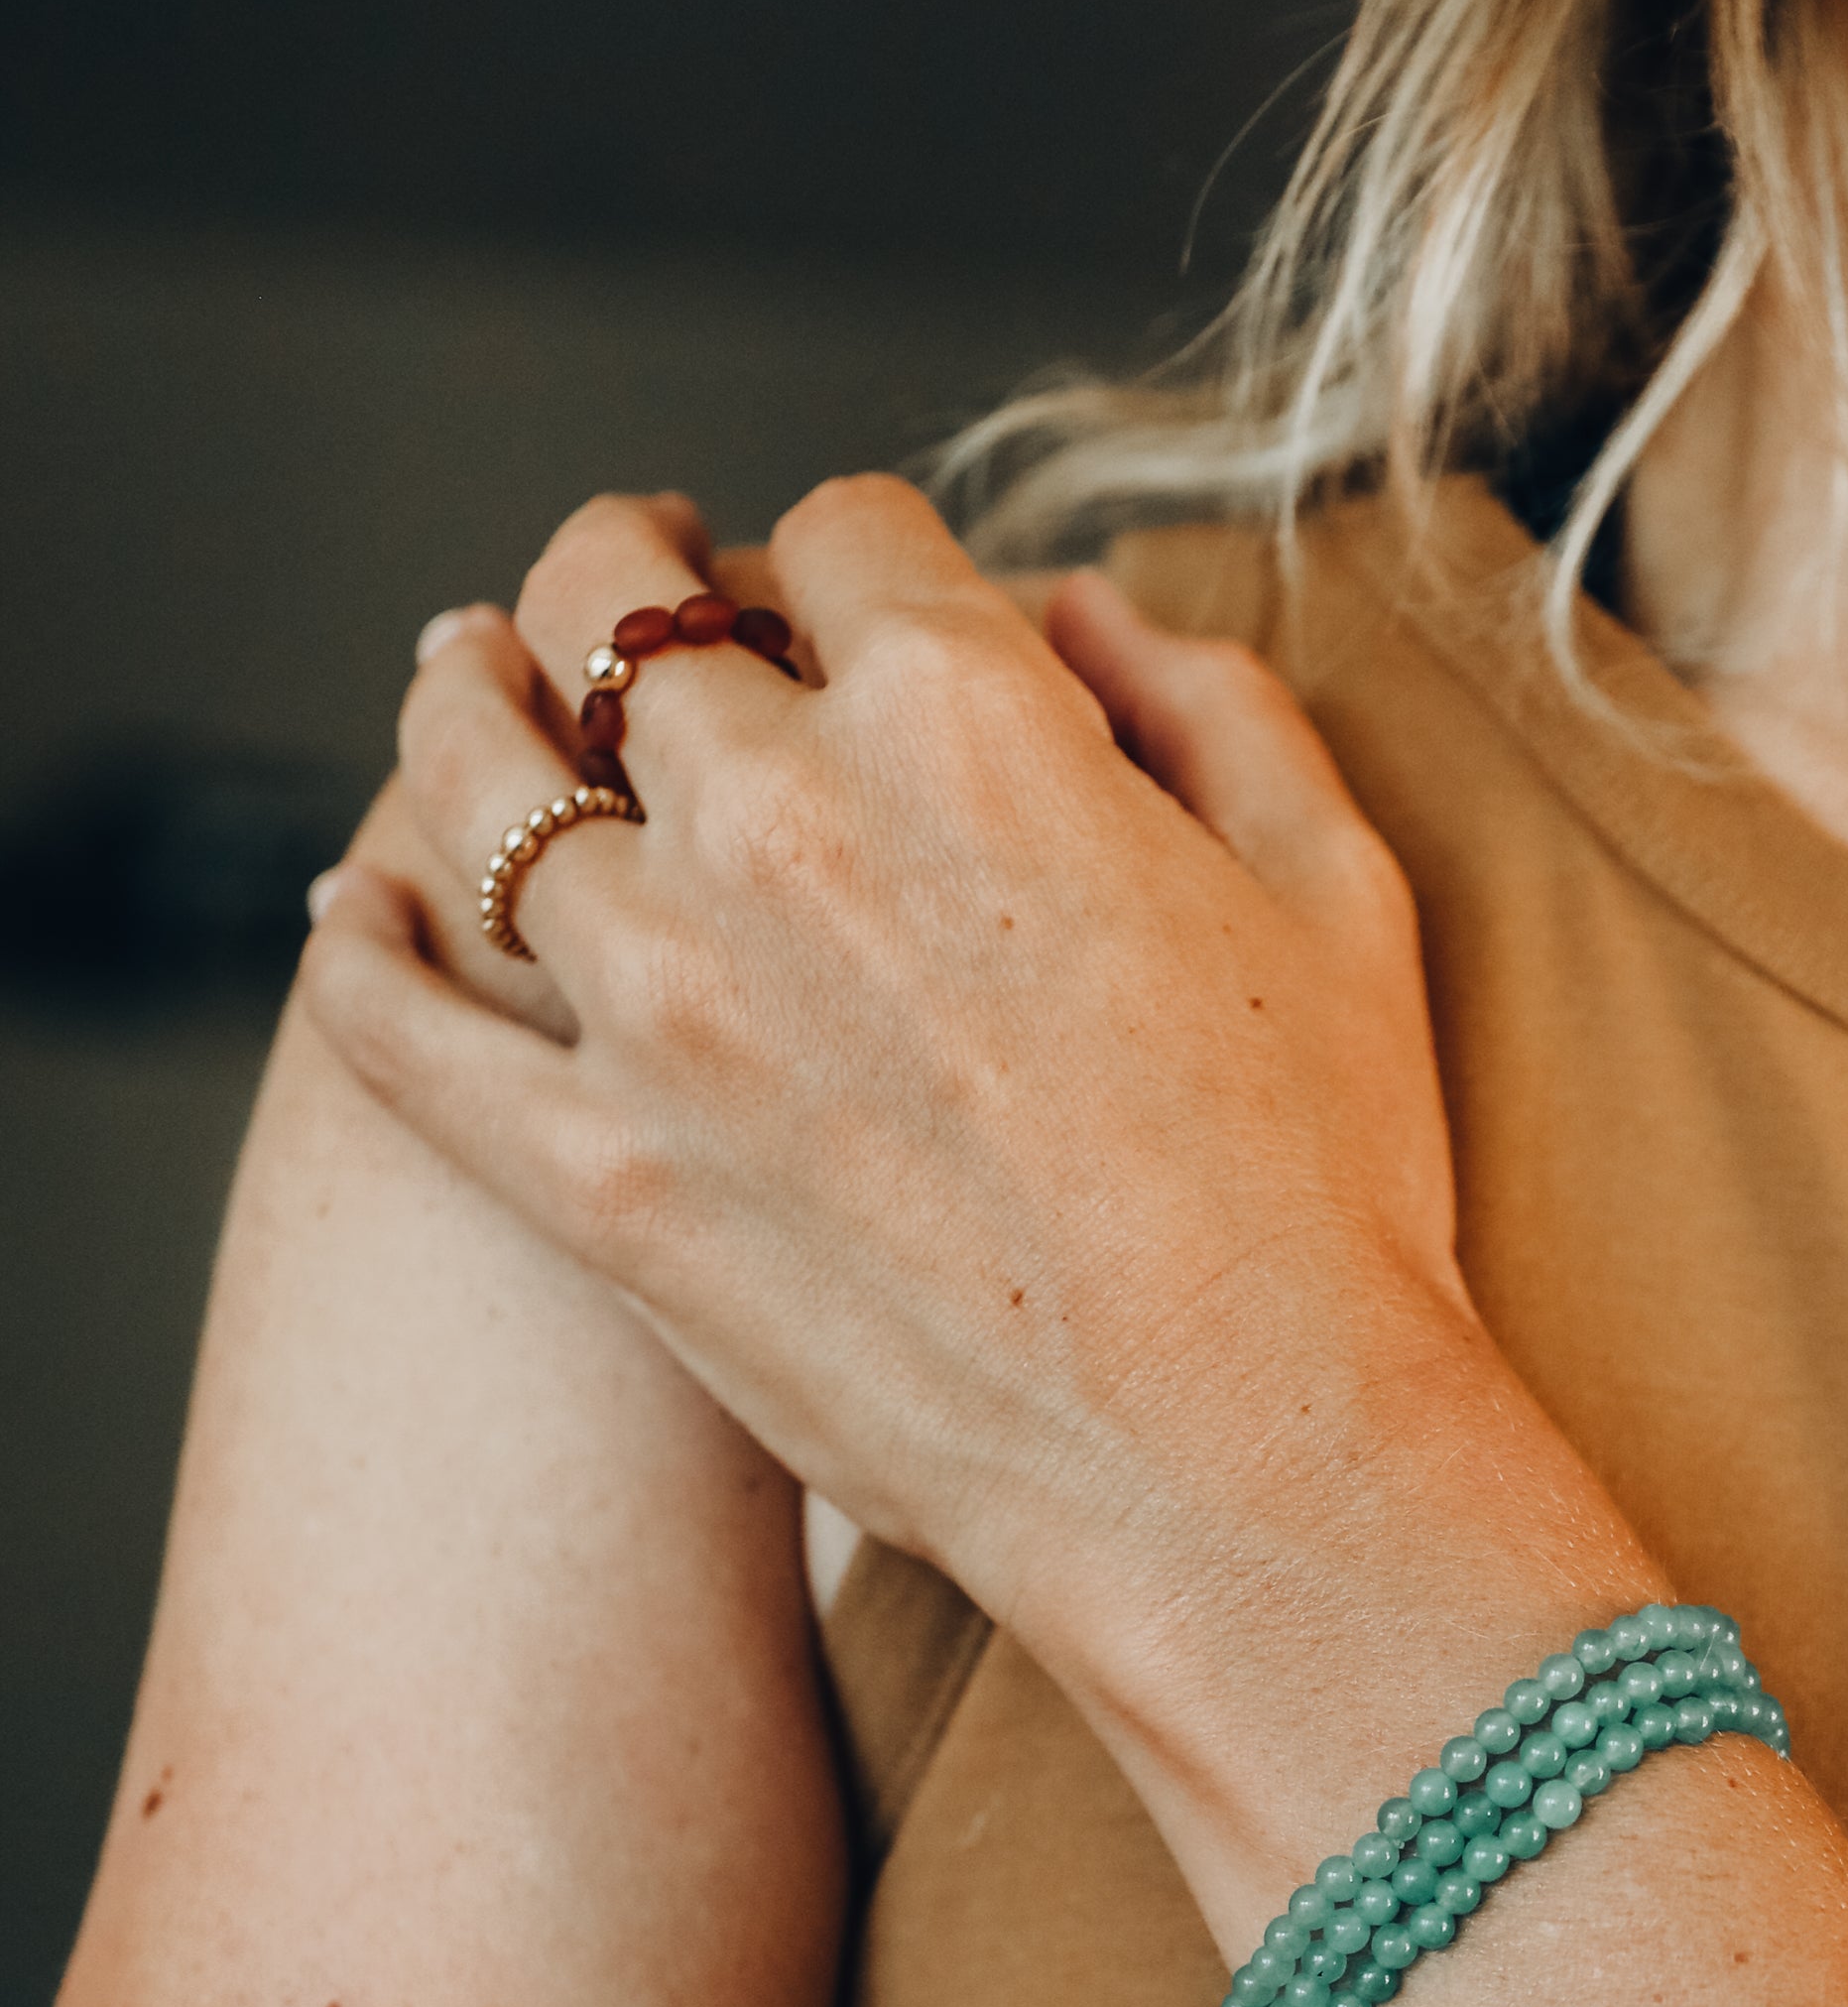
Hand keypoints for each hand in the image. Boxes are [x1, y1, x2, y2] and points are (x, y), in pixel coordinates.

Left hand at [300, 477, 1471, 1643]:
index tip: (846, 597)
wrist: (1246, 1473)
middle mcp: (779, 825)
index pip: (835, 533)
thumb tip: (1078, 614)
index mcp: (965, 721)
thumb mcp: (1335, 885)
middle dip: (635, 573)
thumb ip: (1203, 699)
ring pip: (479, 776)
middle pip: (623, 609)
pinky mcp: (596, 1181)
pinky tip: (354, 915)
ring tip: (468, 680)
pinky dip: (357, 956)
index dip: (844, 553)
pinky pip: (402, 1036)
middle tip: (633, 588)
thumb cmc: (1317, 1193)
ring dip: (469, 699)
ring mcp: (662, 1008)